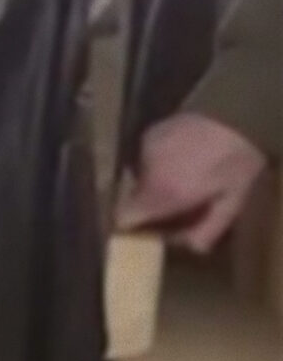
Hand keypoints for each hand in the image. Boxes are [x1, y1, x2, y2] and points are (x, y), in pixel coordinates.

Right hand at [116, 112, 267, 252]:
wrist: (237, 113)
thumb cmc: (236, 162)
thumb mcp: (231, 201)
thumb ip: (208, 229)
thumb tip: (192, 248)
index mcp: (162, 196)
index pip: (122, 219)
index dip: (130, 227)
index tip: (144, 228)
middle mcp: (145, 174)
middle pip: (132, 198)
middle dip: (148, 203)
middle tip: (173, 200)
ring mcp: (144, 151)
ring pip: (139, 176)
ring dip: (154, 180)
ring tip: (179, 174)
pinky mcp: (149, 133)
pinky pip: (145, 155)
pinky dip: (157, 160)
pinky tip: (178, 155)